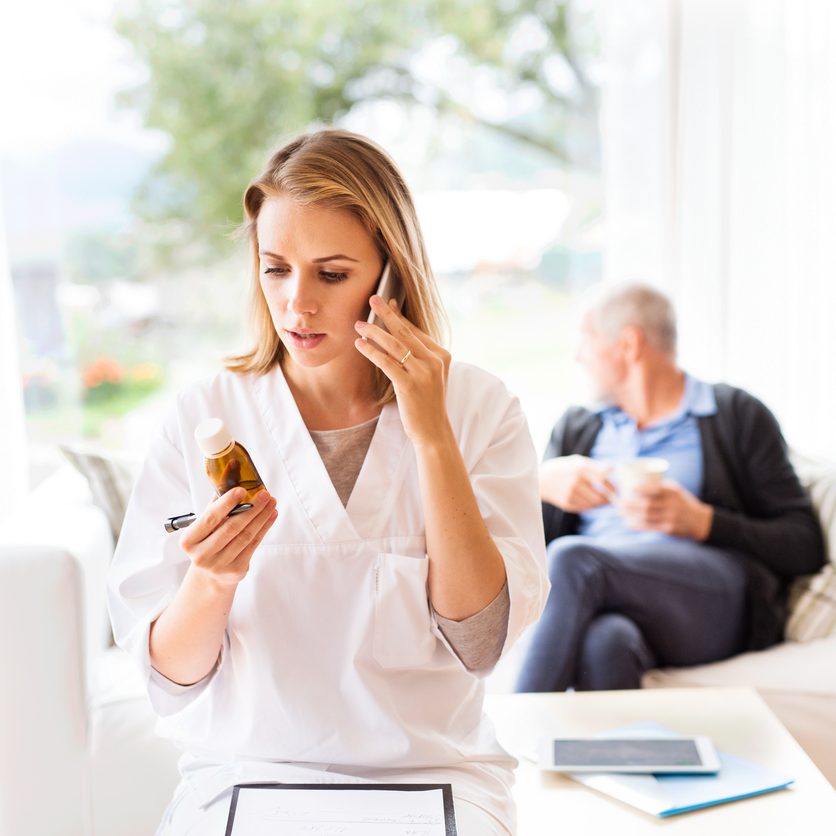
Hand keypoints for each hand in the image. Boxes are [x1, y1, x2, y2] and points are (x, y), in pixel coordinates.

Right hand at [178, 487, 276, 586]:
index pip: (209, 518)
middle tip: (264, 494)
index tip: (241, 490)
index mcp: (189, 541)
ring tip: (271, 502)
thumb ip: (215, 504)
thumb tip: (230, 478)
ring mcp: (219, 565)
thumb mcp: (205, 525)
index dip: (226, 503)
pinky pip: (253, 544)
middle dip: (251, 508)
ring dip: (261, 516)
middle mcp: (201, 555)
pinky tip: (271, 515)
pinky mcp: (236, 570)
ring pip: (245, 536)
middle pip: (231, 528)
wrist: (210, 574)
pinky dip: (264, 528)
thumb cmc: (208, 542)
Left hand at [354, 295, 451, 447]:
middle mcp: (434, 361)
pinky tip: (360, 345)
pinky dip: (371, 351)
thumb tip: (399, 334)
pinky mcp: (409, 384)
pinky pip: (387, 363)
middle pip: (405, 332)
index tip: (386, 303)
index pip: (415, 331)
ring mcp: (423, 372)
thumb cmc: (427, 404)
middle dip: (387, 314)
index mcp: (441, 355)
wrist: (433, 431)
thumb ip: (419, 356)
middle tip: (372, 299)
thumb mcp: (429, 376)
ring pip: (394, 345)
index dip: (399, 316)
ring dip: (374, 331)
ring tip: (359, 324)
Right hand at [540, 454, 614, 512]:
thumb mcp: (577, 461)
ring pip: (594, 504)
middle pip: (601, 496)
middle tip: (611, 499)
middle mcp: (576, 480)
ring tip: (601, 500)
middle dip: (608, 499)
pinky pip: (585, 508)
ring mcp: (570, 493)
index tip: (616, 489)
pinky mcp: (566, 503)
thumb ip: (595, 465)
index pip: (604, 479)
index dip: (613, 486)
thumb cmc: (563, 468)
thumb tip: (613, 468)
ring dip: (600, 504)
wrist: (540, 479)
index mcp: (580, 467)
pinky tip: (588, 502)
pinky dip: (589, 506)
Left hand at [617, 480, 713, 540]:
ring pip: (646, 516)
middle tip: (619, 502)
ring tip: (620, 512)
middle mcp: (672, 504)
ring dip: (631, 515)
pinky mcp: (669, 529)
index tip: (629, 489)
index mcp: (673, 491)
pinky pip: (650, 527)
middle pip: (647, 504)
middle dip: (630, 504)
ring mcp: (671, 517)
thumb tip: (634, 479)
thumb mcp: (675, 489)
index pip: (656, 489)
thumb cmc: (682, 501)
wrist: (699, 520)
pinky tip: (628, 522)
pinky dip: (637, 525)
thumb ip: (659, 485)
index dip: (642, 489)